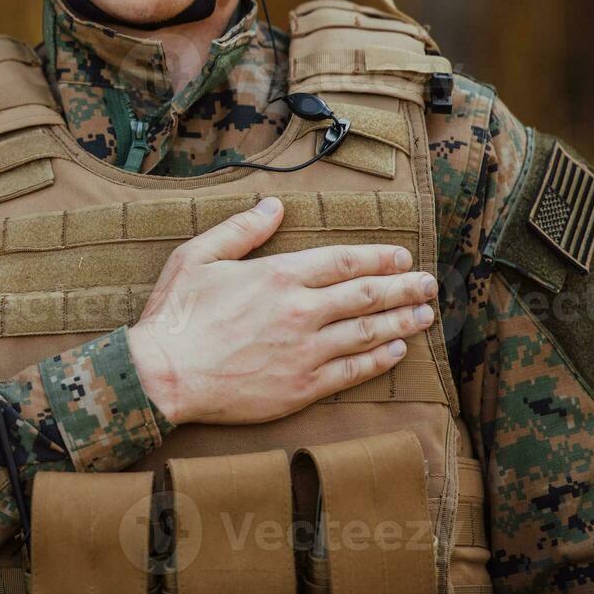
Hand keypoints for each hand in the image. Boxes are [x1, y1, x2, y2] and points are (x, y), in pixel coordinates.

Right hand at [126, 197, 437, 426]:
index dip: (378, 258)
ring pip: (367, 333)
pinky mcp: (301, 388)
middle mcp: (299, 311)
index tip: (401, 257)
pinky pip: (352, 371)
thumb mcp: (197, 257)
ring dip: (401, 322)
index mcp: (277, 276)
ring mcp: (304, 352)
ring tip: (424, 315)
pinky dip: (380, 360)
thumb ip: (240, 230)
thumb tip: (273, 205)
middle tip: (429, 284)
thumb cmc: (176, 315)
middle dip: (403, 288)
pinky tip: (397, 351)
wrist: (164, 376)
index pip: (342, 261)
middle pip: (366, 295)